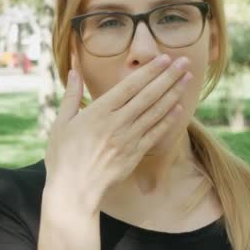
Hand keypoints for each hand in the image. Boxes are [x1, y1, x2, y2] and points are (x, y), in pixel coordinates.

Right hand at [43, 54, 192, 213]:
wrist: (74, 191)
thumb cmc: (63, 156)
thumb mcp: (61, 122)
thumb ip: (72, 95)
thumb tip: (73, 71)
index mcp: (99, 111)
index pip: (130, 86)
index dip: (149, 71)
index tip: (164, 59)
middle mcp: (118, 123)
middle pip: (148, 95)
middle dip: (168, 77)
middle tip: (185, 62)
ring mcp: (129, 139)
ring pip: (155, 112)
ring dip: (173, 94)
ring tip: (187, 79)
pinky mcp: (135, 154)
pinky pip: (155, 133)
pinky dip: (167, 120)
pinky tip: (178, 108)